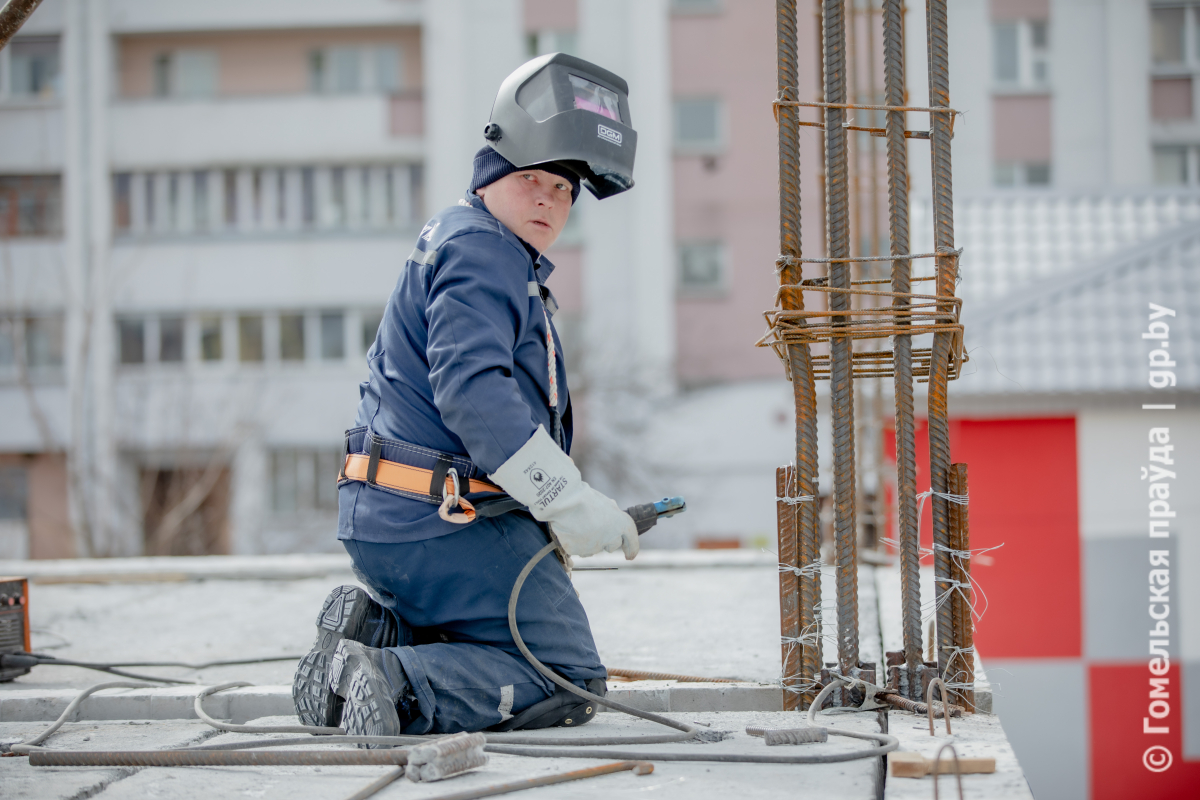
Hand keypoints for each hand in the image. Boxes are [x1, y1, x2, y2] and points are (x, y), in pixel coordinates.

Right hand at [490, 426, 638, 558]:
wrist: (564, 499)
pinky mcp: (577, 550)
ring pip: (592, 548)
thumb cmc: (584, 497)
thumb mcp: (605, 503)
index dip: (632, 549)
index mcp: (622, 524)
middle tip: (593, 525)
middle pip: (611, 545)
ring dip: (587, 539)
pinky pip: (576, 548)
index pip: (632, 541)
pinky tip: (569, 526)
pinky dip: (573, 540)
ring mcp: (594, 547)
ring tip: (578, 521)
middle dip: (605, 539)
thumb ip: (611, 514)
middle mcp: (611, 538)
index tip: (629, 555)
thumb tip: (613, 514)